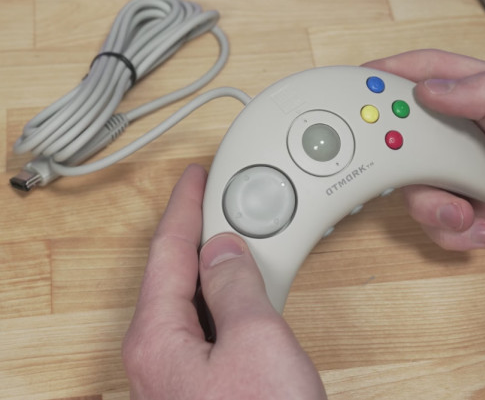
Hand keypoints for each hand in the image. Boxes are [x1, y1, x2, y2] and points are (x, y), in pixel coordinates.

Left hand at [122, 165, 326, 399]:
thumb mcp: (256, 342)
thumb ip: (236, 287)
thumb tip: (223, 250)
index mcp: (157, 337)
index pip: (167, 251)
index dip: (185, 206)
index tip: (193, 177)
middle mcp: (157, 355)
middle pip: (175, 274)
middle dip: (200, 233)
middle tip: (218, 199)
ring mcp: (176, 373)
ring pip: (194, 301)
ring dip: (218, 268)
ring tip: (240, 239)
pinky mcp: (200, 387)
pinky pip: (207, 325)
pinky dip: (227, 299)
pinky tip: (245, 292)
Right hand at [364, 50, 484, 292]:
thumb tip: (433, 88)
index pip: (437, 72)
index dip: (395, 72)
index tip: (360, 82)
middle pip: (417, 132)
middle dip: (402, 153)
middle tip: (397, 167)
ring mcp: (481, 177)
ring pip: (422, 183)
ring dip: (432, 205)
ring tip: (467, 214)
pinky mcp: (481, 214)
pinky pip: (441, 221)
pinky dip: (453, 233)